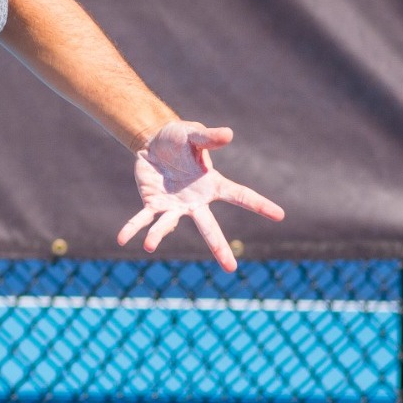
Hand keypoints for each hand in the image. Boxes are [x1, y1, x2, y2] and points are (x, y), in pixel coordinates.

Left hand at [117, 120, 284, 271]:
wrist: (153, 142)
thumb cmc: (179, 138)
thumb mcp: (194, 134)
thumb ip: (209, 137)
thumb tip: (228, 134)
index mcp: (212, 185)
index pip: (241, 196)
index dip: (259, 205)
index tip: (280, 215)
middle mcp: (195, 201)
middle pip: (209, 227)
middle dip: (219, 248)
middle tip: (231, 269)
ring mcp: (173, 206)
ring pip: (168, 226)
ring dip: (158, 235)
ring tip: (149, 246)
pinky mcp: (153, 204)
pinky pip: (142, 219)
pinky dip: (132, 228)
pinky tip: (123, 240)